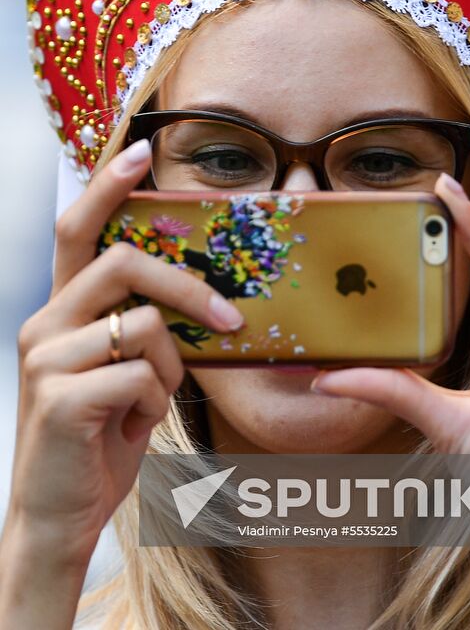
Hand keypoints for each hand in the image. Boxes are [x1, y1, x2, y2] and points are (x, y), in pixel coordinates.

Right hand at [3, 140, 244, 575]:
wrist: (61, 515)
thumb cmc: (103, 434)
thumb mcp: (128, 370)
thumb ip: (145, 326)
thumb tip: (205, 294)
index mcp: (63, 309)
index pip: (77, 229)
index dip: (107, 185)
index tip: (143, 149)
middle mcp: (44, 322)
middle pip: (124, 262)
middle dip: (189, 287)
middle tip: (231, 319)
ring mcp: (46, 358)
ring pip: (144, 325)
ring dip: (171, 368)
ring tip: (153, 401)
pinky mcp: (58, 398)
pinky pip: (141, 376)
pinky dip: (157, 402)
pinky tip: (134, 425)